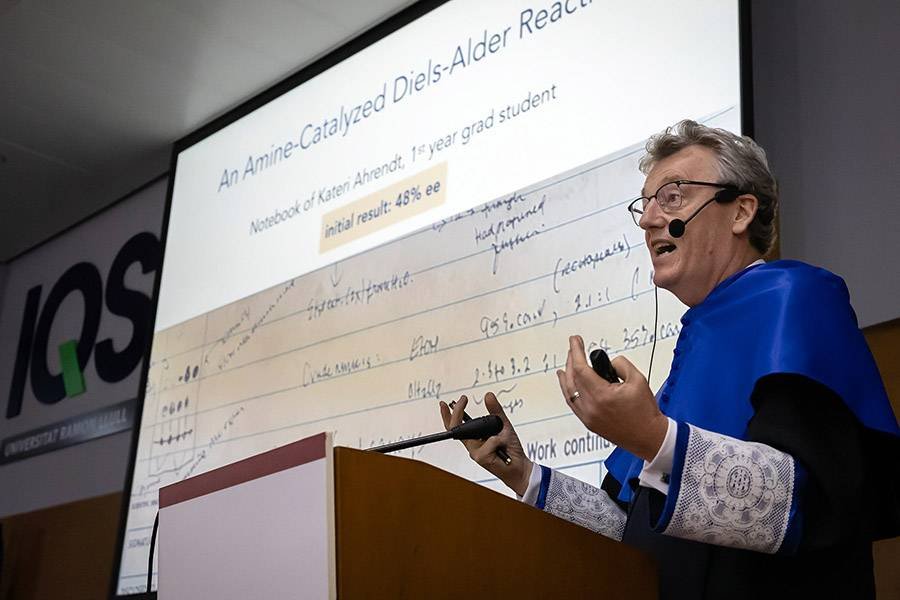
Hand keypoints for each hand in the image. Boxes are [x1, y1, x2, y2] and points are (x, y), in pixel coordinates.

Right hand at [439, 392, 531, 495]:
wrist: (519, 465)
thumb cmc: (510, 448)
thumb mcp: (503, 424)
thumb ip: (495, 411)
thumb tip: (488, 394)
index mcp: (474, 437)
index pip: (456, 425)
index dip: (447, 415)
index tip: (444, 403)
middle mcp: (471, 445)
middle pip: (455, 428)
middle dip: (456, 411)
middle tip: (463, 399)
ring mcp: (475, 452)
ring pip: (474, 433)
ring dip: (492, 432)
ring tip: (503, 438)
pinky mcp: (481, 458)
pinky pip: (489, 442)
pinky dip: (499, 441)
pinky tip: (503, 447)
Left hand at [557, 335, 667, 460]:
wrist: (649, 436)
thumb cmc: (645, 411)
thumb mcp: (638, 379)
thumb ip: (620, 364)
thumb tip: (608, 362)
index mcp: (601, 395)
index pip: (581, 369)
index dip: (576, 352)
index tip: (574, 340)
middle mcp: (591, 407)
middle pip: (573, 379)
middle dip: (572, 361)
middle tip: (574, 348)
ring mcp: (588, 417)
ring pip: (570, 392)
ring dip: (567, 376)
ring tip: (567, 364)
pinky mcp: (589, 423)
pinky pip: (574, 404)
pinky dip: (569, 391)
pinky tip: (568, 385)